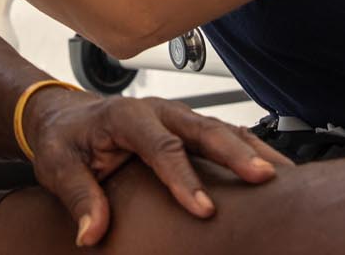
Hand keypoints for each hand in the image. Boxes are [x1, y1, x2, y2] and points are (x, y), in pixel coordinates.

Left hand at [24, 90, 288, 246]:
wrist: (64, 117)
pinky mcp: (189, 129)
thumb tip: (91, 233)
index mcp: (125, 116)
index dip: (183, 177)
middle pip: (202, 128)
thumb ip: (78, 197)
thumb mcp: (58, 167)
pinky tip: (276, 170)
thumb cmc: (65, 141)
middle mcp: (158, 111)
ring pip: (221, 129)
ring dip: (252, 150)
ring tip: (286, 176)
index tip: (203, 208)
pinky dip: (251, 150)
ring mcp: (177, 118)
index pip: (159, 146)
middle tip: (263, 178)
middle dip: (234, 153)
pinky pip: (225, 135)